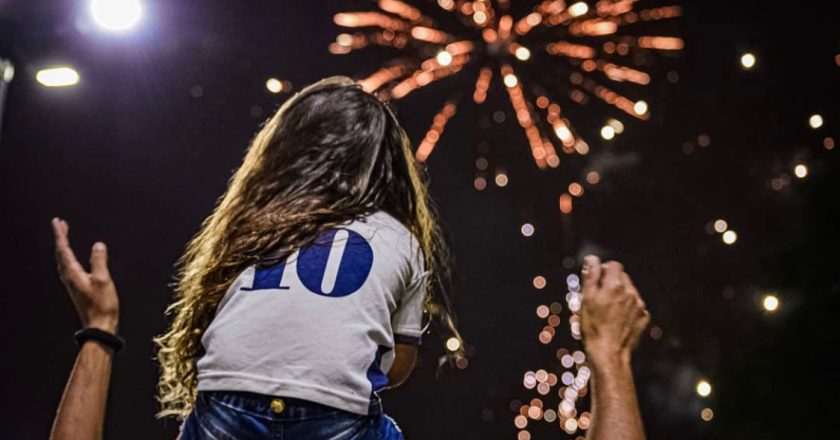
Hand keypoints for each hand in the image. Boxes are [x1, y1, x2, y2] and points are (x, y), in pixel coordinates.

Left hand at [52, 218, 118, 332]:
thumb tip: (97, 245)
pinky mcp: (77, 288)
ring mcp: (72, 284)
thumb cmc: (102, 305)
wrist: (100, 325)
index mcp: (73, 274)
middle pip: (61, 254)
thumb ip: (99, 261)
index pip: (64, 250)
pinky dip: (68, 258)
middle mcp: (70, 278)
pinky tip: (72, 260)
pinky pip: (68, 268)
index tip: (58, 222)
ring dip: (63, 248)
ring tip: (65, 238)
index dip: (61, 235)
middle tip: (60, 225)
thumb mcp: (103, 280)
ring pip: (63, 261)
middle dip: (60, 239)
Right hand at [580, 255, 649, 364]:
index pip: (613, 265)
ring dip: (620, 296)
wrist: (608, 353)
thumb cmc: (593, 326)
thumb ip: (591, 275)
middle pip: (622, 277)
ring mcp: (639, 306)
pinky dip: (627, 309)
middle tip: (599, 297)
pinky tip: (617, 320)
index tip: (596, 281)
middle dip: (611, 283)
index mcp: (615, 285)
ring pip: (629, 292)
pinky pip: (635, 306)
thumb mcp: (586, 298)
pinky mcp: (643, 318)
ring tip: (608, 311)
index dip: (603, 270)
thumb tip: (592, 259)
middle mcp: (631, 292)